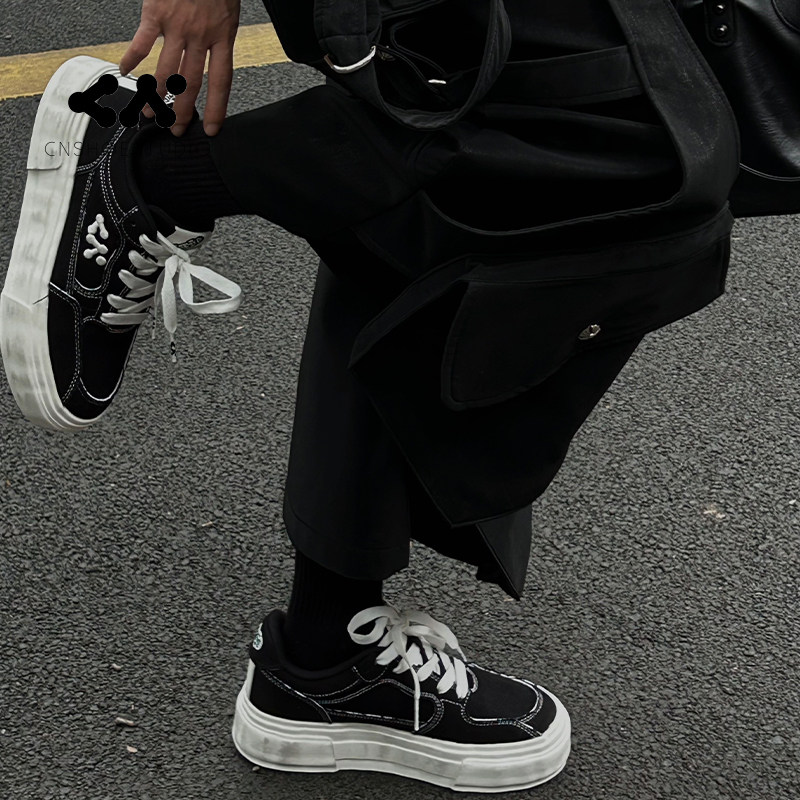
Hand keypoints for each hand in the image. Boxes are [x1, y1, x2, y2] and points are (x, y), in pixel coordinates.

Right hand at [119, 0, 240, 135]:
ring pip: (166, 71)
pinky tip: (124, 72)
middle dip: (183, 111)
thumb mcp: (228, 10)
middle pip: (191, 84)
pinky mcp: (156, 12)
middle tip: (176, 130)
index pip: (222, 82)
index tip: (212, 129)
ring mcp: (177, 25)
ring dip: (155, 96)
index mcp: (224, 35)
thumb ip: (220, 33)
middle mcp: (200, 35)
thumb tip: (213, 55)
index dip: (217, 108)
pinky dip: (132, 58)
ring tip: (148, 113)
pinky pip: (142, 41)